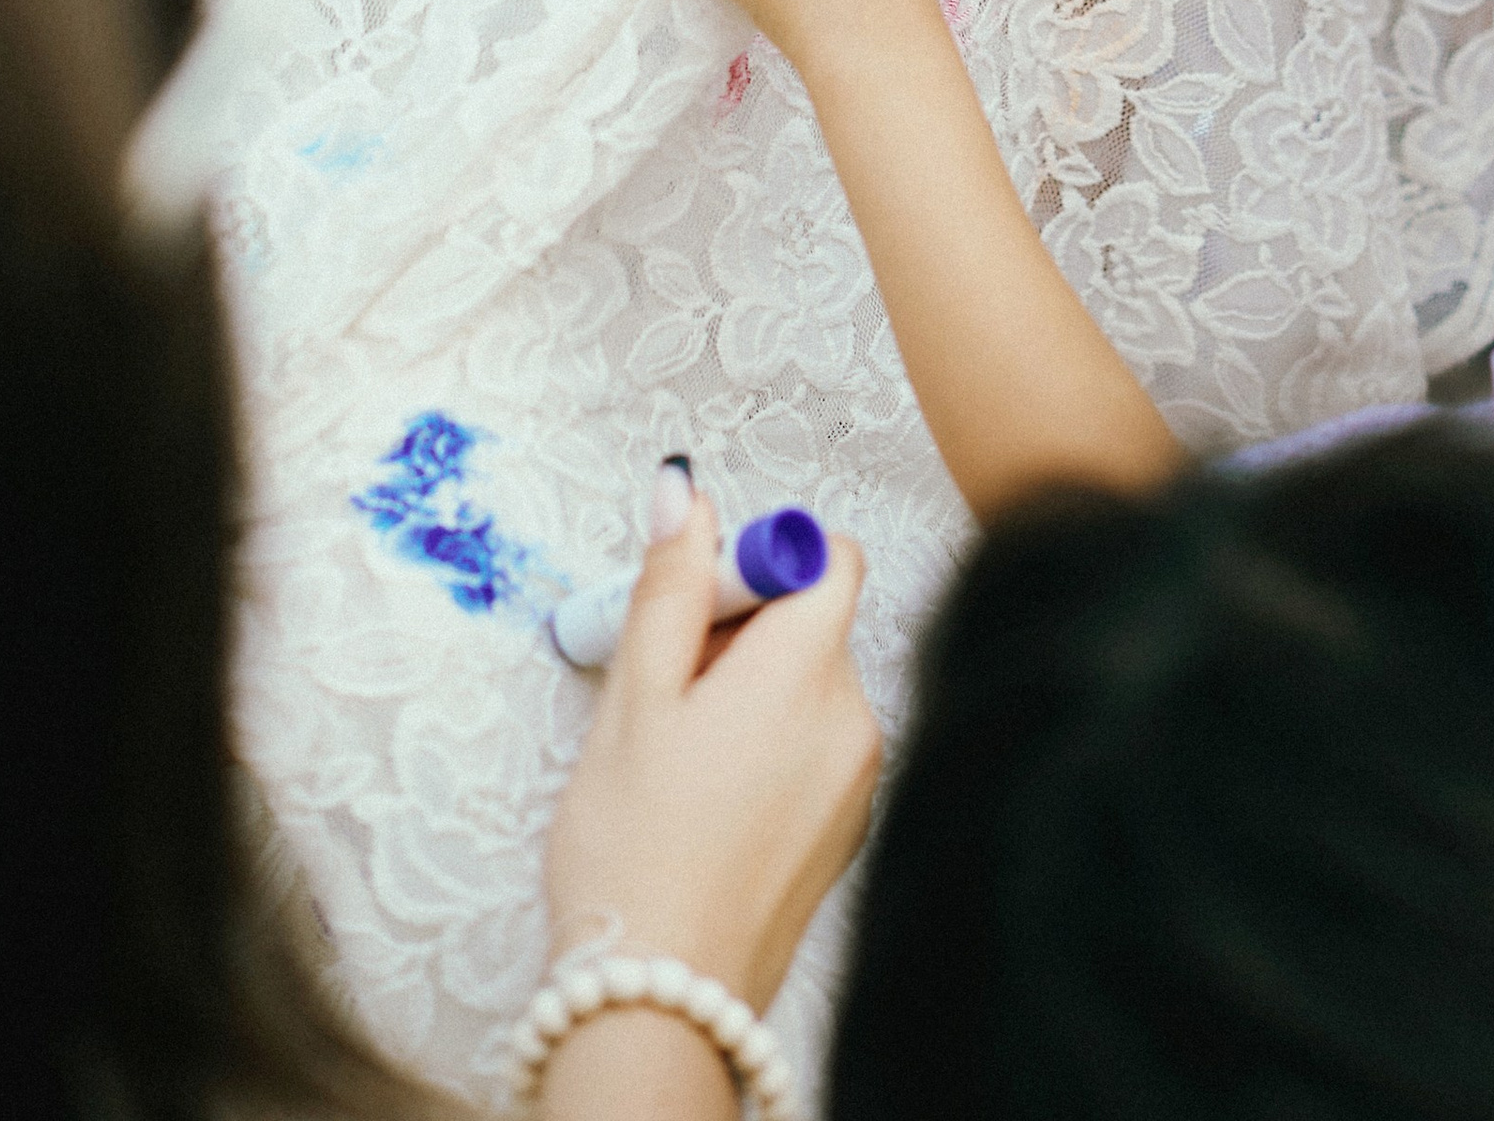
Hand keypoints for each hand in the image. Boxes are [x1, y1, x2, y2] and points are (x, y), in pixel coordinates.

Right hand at [543, 476, 879, 1016]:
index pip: (828, 555)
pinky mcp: (846, 829)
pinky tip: (709, 796)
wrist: (663, 1000)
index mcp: (808, 672)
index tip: (698, 600)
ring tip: (679, 752)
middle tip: (667, 682)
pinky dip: (771, 744)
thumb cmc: (636, 853)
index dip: (760, 559)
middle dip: (742, 627)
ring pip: (812, 685)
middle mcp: (854, 718)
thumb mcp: (634, 700)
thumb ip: (668, 585)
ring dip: (752, 688)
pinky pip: (817, 745)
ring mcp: (858, 780)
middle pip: (816, 620)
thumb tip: (684, 492)